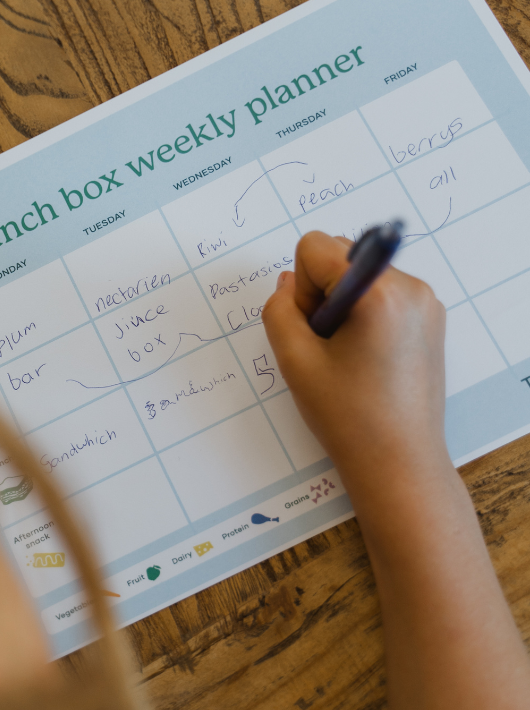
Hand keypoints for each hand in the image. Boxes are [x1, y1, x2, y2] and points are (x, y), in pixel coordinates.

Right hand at [262, 231, 449, 493]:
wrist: (398, 462)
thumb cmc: (348, 417)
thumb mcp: (295, 361)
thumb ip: (279, 311)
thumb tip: (287, 283)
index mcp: (379, 292)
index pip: (316, 248)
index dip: (301, 289)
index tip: (314, 330)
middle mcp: (410, 286)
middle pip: (340, 256)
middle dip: (323, 294)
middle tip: (328, 347)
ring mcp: (426, 302)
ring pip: (361, 276)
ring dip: (344, 306)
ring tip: (348, 357)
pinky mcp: (431, 318)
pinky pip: (384, 294)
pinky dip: (366, 315)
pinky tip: (367, 358)